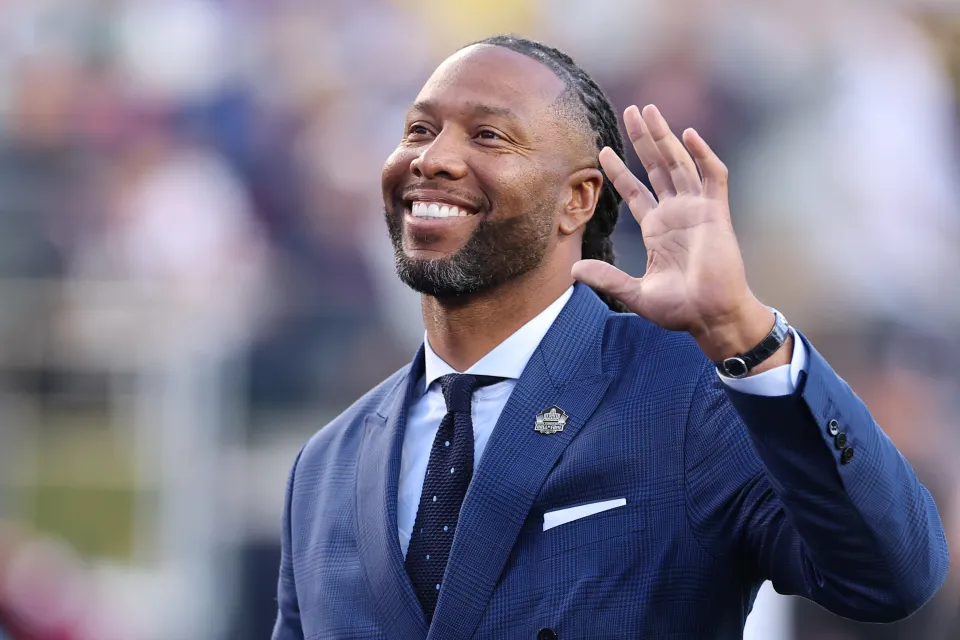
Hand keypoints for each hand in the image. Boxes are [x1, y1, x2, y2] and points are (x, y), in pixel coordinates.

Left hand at [572, 105, 782, 363]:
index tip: (602, 150)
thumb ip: (606, 278)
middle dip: (643, 139)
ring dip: (666, 136)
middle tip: (631, 111)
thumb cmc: (680, 309)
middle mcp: (676, 214)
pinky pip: (713, 177)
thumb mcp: (634, 293)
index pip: (635, 191)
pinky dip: (703, 155)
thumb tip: (573, 269)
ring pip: (679, 163)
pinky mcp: (716, 214)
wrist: (711, 317)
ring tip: (649, 111)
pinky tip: (689, 135)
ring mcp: (697, 211)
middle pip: (657, 167)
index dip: (620, 171)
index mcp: (657, 229)